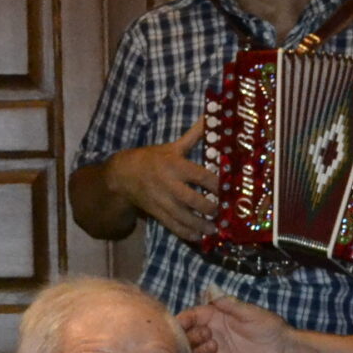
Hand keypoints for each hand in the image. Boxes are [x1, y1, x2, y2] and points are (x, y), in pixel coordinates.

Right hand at [108, 117, 223, 242]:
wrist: (124, 174)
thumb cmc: (153, 158)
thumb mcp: (173, 146)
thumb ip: (194, 135)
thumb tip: (211, 116)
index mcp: (175, 165)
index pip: (199, 175)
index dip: (215, 183)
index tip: (229, 189)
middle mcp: (169, 184)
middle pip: (191, 199)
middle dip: (208, 207)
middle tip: (222, 212)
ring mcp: (162, 201)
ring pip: (182, 216)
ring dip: (199, 224)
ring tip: (214, 229)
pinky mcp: (157, 213)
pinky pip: (172, 225)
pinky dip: (185, 233)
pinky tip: (198, 237)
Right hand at [179, 294, 290, 352]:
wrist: (283, 349)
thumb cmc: (267, 326)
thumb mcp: (250, 312)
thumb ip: (231, 305)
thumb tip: (212, 292)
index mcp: (215, 318)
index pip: (191, 317)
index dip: (183, 320)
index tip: (180, 324)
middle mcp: (212, 335)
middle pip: (188, 337)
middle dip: (191, 336)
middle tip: (206, 335)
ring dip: (200, 351)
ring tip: (213, 346)